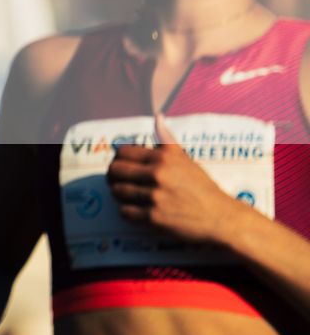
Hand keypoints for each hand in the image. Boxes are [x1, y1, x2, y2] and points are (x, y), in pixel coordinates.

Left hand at [106, 114, 242, 246]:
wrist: (221, 217)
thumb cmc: (203, 187)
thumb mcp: (186, 159)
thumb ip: (167, 140)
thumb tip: (157, 117)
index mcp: (163, 158)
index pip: (122, 152)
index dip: (118, 159)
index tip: (122, 165)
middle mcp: (157, 174)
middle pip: (115, 171)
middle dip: (113, 176)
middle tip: (119, 180)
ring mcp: (155, 196)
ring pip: (117, 191)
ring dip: (119, 194)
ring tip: (128, 195)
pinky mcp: (154, 217)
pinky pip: (125, 212)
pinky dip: (127, 211)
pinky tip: (136, 210)